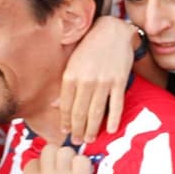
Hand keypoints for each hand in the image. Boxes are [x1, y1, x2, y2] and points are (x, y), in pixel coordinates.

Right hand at [18, 145, 99, 173]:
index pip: (33, 162)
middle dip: (58, 156)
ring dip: (73, 159)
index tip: (51, 172)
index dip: (43, 165)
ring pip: (66, 151)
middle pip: (49, 150)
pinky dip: (86, 166)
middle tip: (66, 167)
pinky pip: (83, 160)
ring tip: (77, 172)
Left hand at [60, 16, 135, 144]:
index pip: (66, 106)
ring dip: (93, 128)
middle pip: (80, 112)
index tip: (66, 132)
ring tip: (90, 139)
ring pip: (96, 111)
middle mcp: (85, 80)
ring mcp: (103, 81)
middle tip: (77, 142)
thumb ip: (65, 85)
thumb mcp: (72, 63)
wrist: (112, 31)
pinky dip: (114, 118)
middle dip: (78, 129)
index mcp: (70, 76)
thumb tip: (55, 106)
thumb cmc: (89, 46)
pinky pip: (116, 104)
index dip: (66, 122)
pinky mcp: (119, 81)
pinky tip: (112, 129)